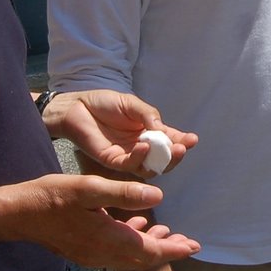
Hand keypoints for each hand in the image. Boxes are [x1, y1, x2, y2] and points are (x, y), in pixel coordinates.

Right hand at [17, 174, 198, 269]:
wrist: (18, 214)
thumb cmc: (52, 197)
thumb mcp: (90, 188)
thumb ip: (125, 194)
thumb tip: (158, 198)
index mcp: (108, 239)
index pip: (149, 251)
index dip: (174, 250)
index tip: (194, 246)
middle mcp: (102, 254)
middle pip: (143, 259)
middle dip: (167, 252)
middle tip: (187, 243)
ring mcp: (91, 256)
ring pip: (130, 258)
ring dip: (150, 248)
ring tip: (168, 235)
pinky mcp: (83, 252)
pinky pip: (116, 254)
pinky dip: (132, 244)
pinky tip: (135, 227)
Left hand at [42, 89, 197, 176]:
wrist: (77, 106)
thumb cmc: (104, 103)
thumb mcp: (132, 104)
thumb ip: (148, 116)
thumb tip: (164, 130)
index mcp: (149, 133)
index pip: (170, 141)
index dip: (182, 141)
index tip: (193, 139)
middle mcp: (141, 148)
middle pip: (163, 160)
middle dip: (175, 156)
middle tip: (182, 148)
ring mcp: (127, 156)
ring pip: (149, 168)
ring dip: (161, 160)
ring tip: (170, 149)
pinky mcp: (112, 161)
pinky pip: (129, 165)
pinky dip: (139, 158)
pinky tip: (143, 146)